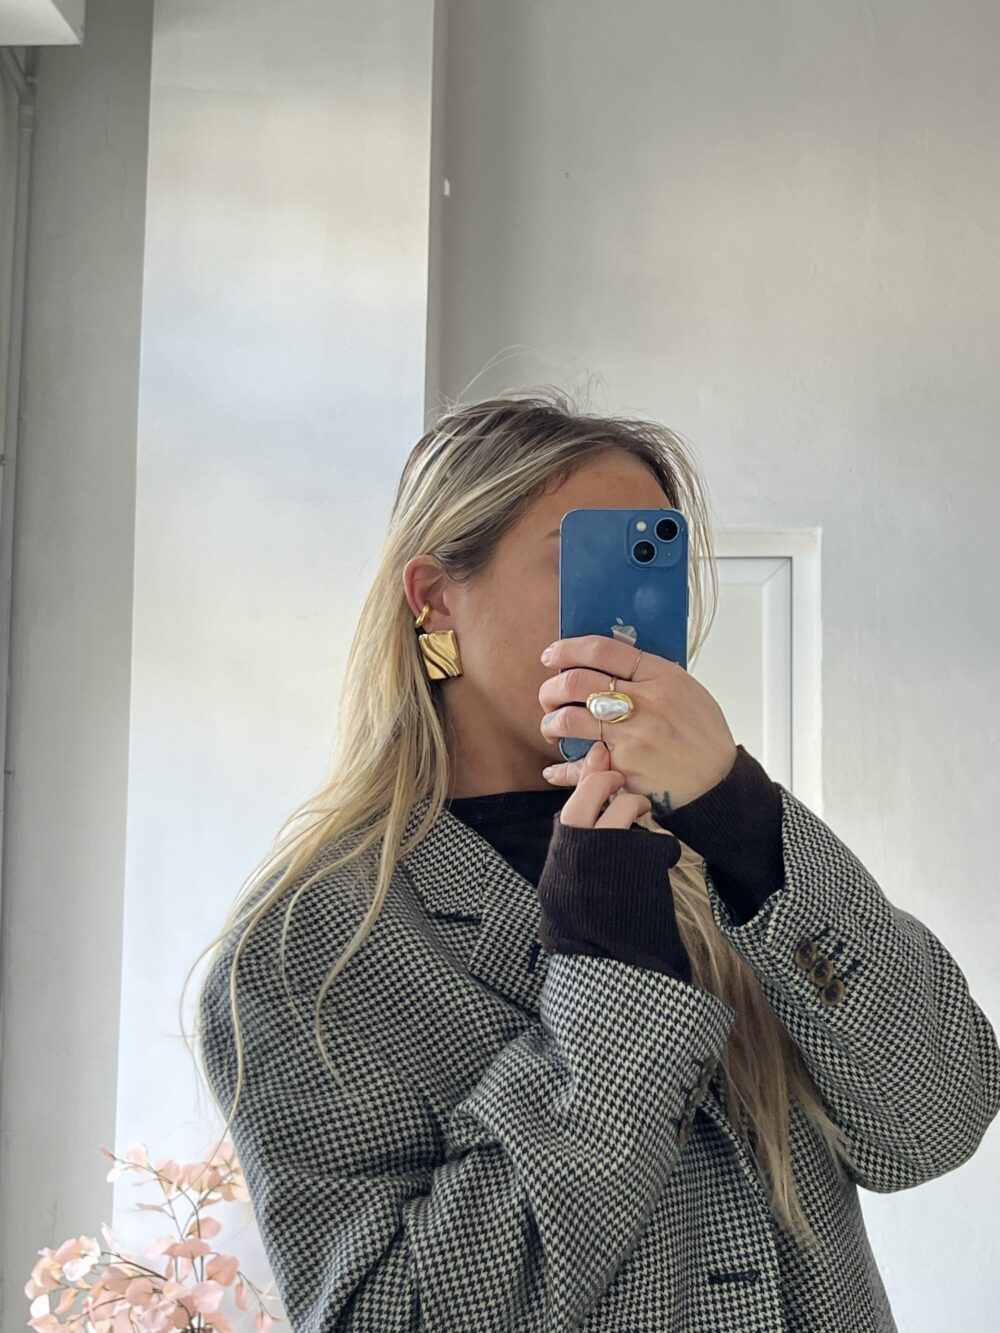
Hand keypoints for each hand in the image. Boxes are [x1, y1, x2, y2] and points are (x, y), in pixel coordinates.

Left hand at [538, 634, 737, 814]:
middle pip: (576, 682)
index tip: (552, 655)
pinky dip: (561, 769)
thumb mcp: (686, 690)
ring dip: (551, 722)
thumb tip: (610, 655)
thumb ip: (649, 672)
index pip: (602, 650)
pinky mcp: (624, 768)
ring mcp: (632, 737)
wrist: (718, 783)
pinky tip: (555, 769)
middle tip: (549, 696)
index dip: (568, 649)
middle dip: (551, 688)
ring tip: (553, 727)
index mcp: (661, 677)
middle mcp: (644, 704)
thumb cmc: (703, 735)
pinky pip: (580, 766)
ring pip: (569, 719)